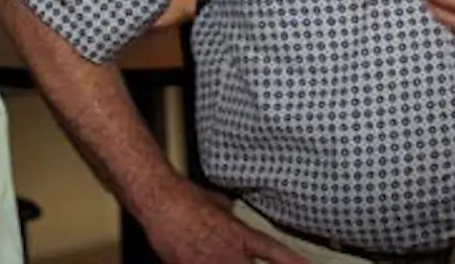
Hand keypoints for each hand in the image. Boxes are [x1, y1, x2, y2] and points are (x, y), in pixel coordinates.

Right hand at [143, 182, 307, 263]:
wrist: (161, 202)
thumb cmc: (188, 198)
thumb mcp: (221, 204)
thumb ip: (234, 219)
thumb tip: (239, 220)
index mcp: (240, 234)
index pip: (274, 252)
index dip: (293, 262)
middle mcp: (228, 253)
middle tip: (268, 263)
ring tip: (233, 259)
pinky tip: (210, 261)